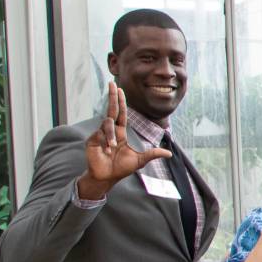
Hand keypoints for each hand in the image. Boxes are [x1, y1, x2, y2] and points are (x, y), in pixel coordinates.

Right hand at [79, 83, 169, 199]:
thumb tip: (169, 153)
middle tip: (112, 84)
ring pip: (107, 124)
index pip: (121, 113)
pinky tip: (107, 150)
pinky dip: (106, 141)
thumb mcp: (139, 160)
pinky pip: (99, 134)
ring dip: (111, 135)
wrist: (107, 178)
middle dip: (112, 97)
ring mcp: (99, 134)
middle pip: (111, 110)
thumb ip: (152, 154)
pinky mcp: (92, 140)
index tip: (119, 89)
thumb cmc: (121, 168)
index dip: (121, 102)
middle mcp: (110, 131)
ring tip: (113, 147)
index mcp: (120, 132)